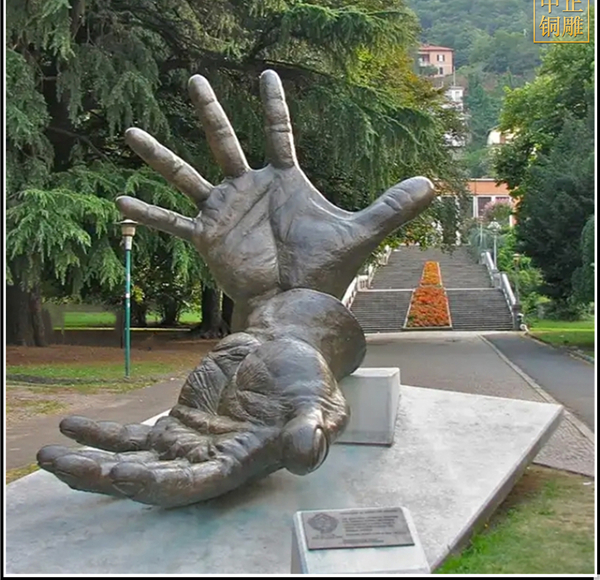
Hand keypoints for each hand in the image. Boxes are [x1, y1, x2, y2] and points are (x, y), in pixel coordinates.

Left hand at [37, 290, 364, 507]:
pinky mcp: (176, 423)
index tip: (122, 474)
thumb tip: (305, 454)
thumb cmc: (307, 379)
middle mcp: (209, 461)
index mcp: (241, 462)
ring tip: (49, 456)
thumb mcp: (319, 403)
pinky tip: (71, 428)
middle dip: (105, 479)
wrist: (288, 352)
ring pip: (133, 461)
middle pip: (151, 480)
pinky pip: (132, 436)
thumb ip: (312, 430)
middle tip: (60, 467)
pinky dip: (102, 435)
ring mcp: (188, 443)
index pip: (196, 483)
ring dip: (91, 463)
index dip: (160, 484)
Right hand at [116, 70, 434, 322]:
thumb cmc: (327, 270)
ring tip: (131, 132)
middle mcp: (248, 189)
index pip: (278, 132)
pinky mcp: (205, 237)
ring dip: (160, 154)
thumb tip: (432, 184)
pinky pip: (170, 221)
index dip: (273, 104)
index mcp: (284, 180)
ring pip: (186, 173)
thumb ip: (392, 207)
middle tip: (193, 78)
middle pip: (224, 139)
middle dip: (209, 110)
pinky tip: (119, 200)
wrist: (297, 305)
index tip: (266, 74)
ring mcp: (223, 211)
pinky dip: (147, 213)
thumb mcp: (361, 232)